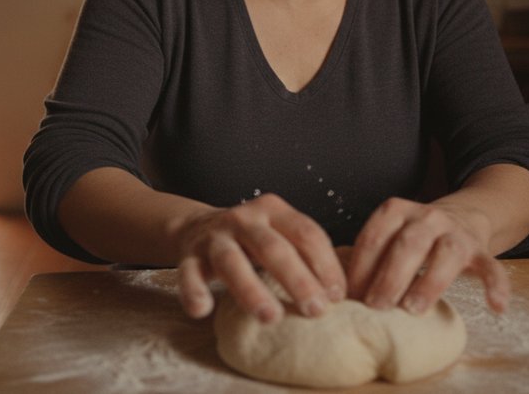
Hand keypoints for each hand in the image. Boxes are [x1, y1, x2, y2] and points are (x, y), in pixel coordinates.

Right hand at [175, 193, 346, 323]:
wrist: (197, 227)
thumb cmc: (253, 240)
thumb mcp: (280, 235)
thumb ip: (304, 255)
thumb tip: (340, 294)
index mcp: (274, 210)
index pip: (307, 233)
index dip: (325, 264)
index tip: (338, 297)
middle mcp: (245, 218)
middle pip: (273, 248)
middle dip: (297, 279)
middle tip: (316, 311)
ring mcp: (215, 236)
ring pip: (231, 261)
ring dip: (251, 290)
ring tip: (271, 317)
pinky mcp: (188, 254)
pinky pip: (188, 273)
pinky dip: (193, 291)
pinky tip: (203, 310)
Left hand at [345, 197, 509, 314]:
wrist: (464, 216)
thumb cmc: (414, 238)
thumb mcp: (390, 236)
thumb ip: (370, 257)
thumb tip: (337, 294)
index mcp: (396, 211)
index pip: (374, 237)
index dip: (360, 267)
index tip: (348, 297)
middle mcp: (427, 216)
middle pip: (408, 244)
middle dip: (389, 276)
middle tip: (376, 306)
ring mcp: (456, 232)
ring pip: (447, 253)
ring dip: (429, 281)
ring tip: (414, 308)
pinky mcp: (481, 250)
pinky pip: (492, 266)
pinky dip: (495, 285)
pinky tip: (496, 307)